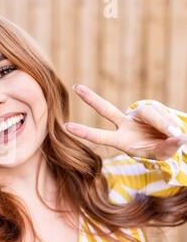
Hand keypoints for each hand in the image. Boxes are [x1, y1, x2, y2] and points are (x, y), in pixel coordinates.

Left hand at [64, 84, 186, 160]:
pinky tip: (177, 132)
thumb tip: (178, 137)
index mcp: (121, 141)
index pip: (100, 136)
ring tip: (175, 136)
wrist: (173, 139)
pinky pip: (162, 113)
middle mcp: (124, 125)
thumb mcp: (163, 154)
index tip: (66, 126)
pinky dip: (170, 123)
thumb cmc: (162, 150)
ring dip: (163, 125)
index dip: (84, 132)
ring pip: (149, 113)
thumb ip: (168, 147)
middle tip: (75, 88)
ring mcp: (136, 115)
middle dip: (91, 99)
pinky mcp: (151, 109)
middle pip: (106, 109)